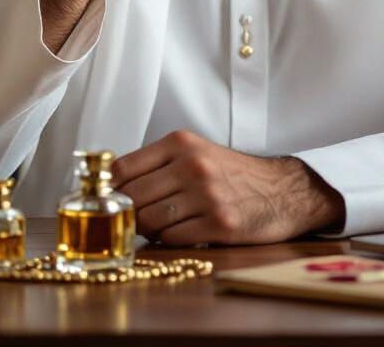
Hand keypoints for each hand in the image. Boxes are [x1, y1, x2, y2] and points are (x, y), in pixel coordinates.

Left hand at [110, 129, 345, 245]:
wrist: (280, 190)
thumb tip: (110, 189)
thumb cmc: (231, 174)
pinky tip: (180, 232)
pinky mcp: (219, 224)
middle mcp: (192, 165)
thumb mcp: (195, 153)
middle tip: (128, 222)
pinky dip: (169, 241)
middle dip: (127, 214)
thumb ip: (156, 166)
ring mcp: (206, 195)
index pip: (123, 168)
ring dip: (148, 230)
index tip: (103, 201)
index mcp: (181, 143)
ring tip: (158, 226)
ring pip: (150, 221)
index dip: (107, 189)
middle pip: (133, 198)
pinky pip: (172, 239)